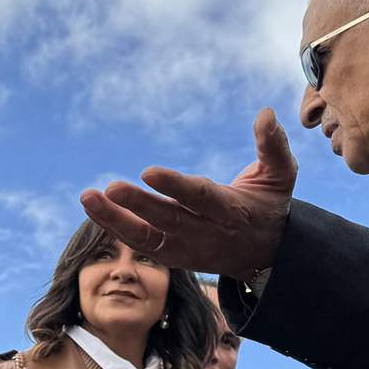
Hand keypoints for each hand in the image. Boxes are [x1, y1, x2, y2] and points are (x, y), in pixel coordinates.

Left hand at [81, 107, 295, 281]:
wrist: (266, 256)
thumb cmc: (268, 205)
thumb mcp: (280, 175)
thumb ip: (273, 145)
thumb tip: (265, 112)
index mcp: (230, 211)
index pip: (199, 198)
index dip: (174, 186)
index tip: (147, 171)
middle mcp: (205, 232)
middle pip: (168, 219)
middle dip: (138, 205)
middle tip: (111, 187)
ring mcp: (186, 248)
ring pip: (146, 237)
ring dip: (114, 219)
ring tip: (87, 198)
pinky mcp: (172, 255)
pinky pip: (139, 243)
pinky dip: (115, 226)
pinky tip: (94, 207)